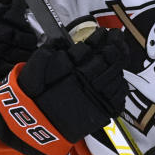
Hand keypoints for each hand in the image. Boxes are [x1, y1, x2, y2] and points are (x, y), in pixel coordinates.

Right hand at [0, 29, 129, 154]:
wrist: (36, 122)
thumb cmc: (34, 94)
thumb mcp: (37, 65)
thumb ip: (52, 49)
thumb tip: (64, 41)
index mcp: (72, 67)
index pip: (92, 47)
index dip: (100, 37)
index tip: (103, 32)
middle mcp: (86, 81)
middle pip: (109, 59)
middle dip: (114, 45)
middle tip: (116, 37)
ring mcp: (96, 97)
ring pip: (116, 75)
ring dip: (119, 63)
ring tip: (119, 54)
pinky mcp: (101, 112)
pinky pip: (118, 96)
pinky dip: (120, 85)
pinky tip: (118, 78)